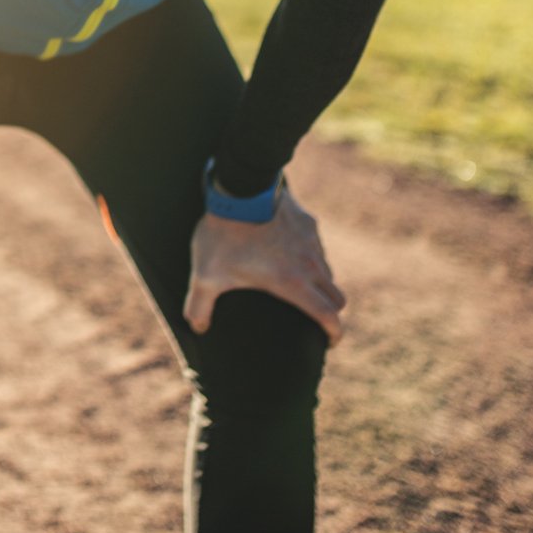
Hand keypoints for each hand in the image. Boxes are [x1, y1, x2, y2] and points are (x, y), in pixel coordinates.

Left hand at [182, 181, 346, 345]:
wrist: (239, 188)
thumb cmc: (224, 235)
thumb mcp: (206, 274)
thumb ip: (199, 305)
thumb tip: (196, 327)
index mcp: (293, 283)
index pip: (328, 316)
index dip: (334, 334)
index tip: (328, 343)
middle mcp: (310, 264)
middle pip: (336, 296)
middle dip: (331, 311)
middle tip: (317, 319)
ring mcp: (312, 241)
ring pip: (327, 270)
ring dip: (320, 282)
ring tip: (301, 286)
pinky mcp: (308, 222)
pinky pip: (316, 246)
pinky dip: (310, 257)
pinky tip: (289, 254)